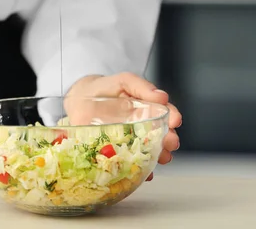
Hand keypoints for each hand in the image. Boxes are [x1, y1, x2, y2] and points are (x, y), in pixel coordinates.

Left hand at [65, 73, 181, 180]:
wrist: (80, 99)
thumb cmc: (104, 89)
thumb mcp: (123, 81)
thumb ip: (141, 86)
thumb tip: (161, 96)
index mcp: (146, 109)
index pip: (164, 113)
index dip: (172, 117)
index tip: (175, 121)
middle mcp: (141, 127)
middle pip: (160, 135)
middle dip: (168, 140)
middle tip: (171, 143)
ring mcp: (130, 141)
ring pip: (149, 151)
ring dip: (157, 156)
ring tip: (161, 158)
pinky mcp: (116, 153)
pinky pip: (129, 164)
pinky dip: (139, 170)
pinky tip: (144, 173)